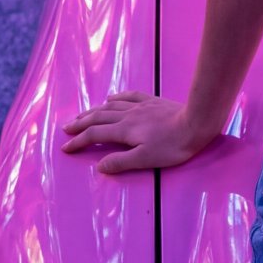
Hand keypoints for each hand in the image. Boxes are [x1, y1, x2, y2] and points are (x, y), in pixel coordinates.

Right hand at [61, 92, 211, 174]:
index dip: (78, 141)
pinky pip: (128, 96)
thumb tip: (99, 166)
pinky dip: (115, 98)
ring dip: (92, 111)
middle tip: (65, 128)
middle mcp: (127, 115)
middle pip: (97, 117)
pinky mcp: (152, 101)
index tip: (65, 148)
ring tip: (81, 115)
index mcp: (124, 130)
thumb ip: (121, 162)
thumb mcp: (145, 159)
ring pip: (109, 106)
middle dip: (80, 123)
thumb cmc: (173, 145)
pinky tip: (111, 98)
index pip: (94, 135)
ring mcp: (140, 106)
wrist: (196, 121)